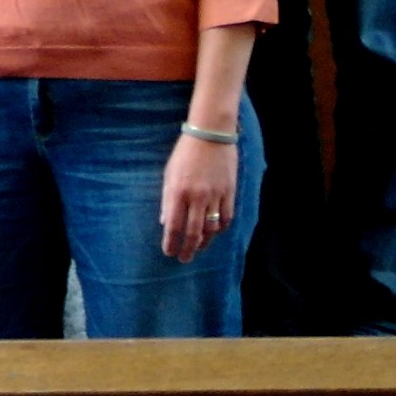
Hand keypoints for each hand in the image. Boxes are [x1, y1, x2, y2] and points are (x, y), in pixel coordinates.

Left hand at [160, 130, 241, 265]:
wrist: (210, 136)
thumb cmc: (185, 154)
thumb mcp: (169, 174)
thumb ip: (168, 200)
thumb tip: (166, 222)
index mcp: (178, 192)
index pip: (174, 225)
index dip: (171, 242)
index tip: (169, 253)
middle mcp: (197, 197)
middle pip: (193, 232)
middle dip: (188, 249)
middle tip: (184, 259)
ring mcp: (215, 196)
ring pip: (212, 228)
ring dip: (204, 241)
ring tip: (198, 248)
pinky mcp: (229, 193)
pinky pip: (226, 217)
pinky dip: (220, 228)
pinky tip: (214, 232)